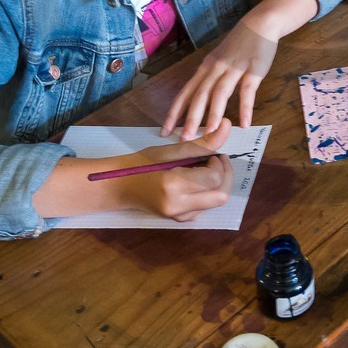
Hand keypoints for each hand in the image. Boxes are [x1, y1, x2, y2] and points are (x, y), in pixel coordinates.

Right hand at [34, 119, 232, 220]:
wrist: (119, 186)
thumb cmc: (142, 163)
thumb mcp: (170, 150)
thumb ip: (202, 142)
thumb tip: (228, 127)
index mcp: (173, 186)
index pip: (214, 178)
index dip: (219, 163)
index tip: (212, 152)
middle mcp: (177, 206)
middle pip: (220, 195)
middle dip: (224, 175)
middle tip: (215, 159)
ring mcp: (178, 217)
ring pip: (215, 202)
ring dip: (217, 184)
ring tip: (202, 168)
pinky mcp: (179, 220)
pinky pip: (204, 207)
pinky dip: (207, 193)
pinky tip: (194, 181)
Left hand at [162, 17, 277, 137]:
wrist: (260, 24)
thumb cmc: (238, 46)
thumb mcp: (218, 60)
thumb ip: (209, 79)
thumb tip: (198, 101)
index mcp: (205, 68)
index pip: (185, 93)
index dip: (174, 112)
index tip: (165, 130)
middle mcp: (215, 68)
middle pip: (200, 95)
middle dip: (191, 118)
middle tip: (184, 139)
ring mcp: (234, 68)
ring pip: (220, 93)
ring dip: (214, 114)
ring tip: (209, 133)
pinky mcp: (254, 69)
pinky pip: (248, 91)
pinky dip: (245, 108)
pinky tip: (245, 123)